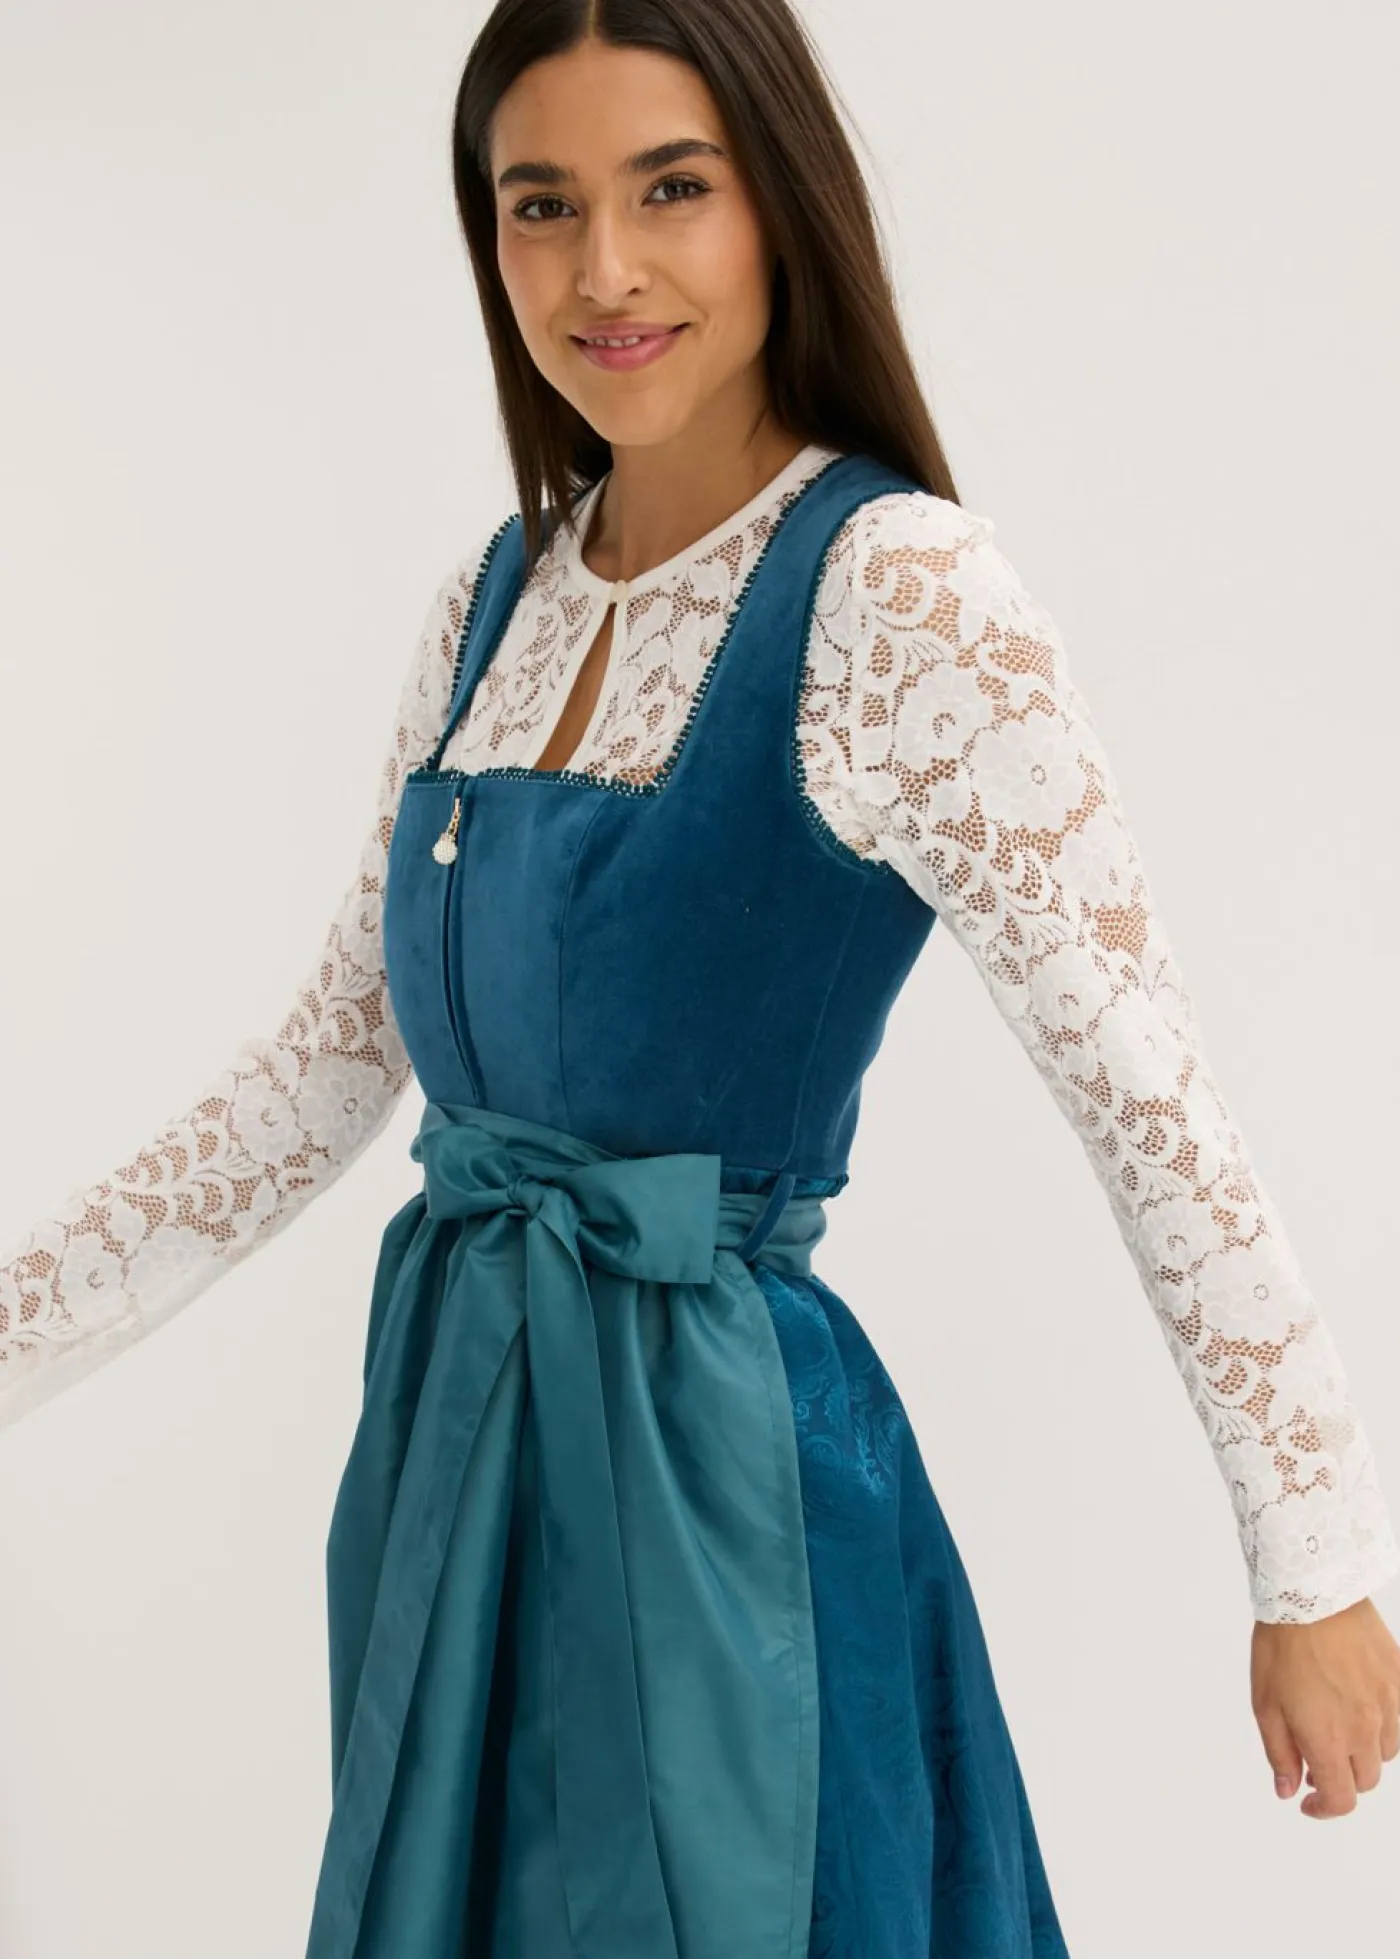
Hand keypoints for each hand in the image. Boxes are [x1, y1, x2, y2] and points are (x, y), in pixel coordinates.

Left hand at [1251, 1595, 1399, 1817]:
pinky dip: (1380, 1723)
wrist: (1313, 1594)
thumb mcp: (1265, 1704)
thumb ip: (1280, 1753)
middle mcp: (1365, 1730)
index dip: (1324, 1809)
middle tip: (1316, 1758)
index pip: (1341, 1799)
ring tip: (1336, 1725)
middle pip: (1364, 1780)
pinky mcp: (1399, 1681)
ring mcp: (1388, 1706)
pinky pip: (1397, 1718)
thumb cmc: (1283, 1646)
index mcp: (1329, 1740)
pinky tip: (1357, 1702)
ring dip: (1362, 1751)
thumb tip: (1288, 1789)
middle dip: (1341, 1777)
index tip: (1309, 1801)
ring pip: (1385, 1752)